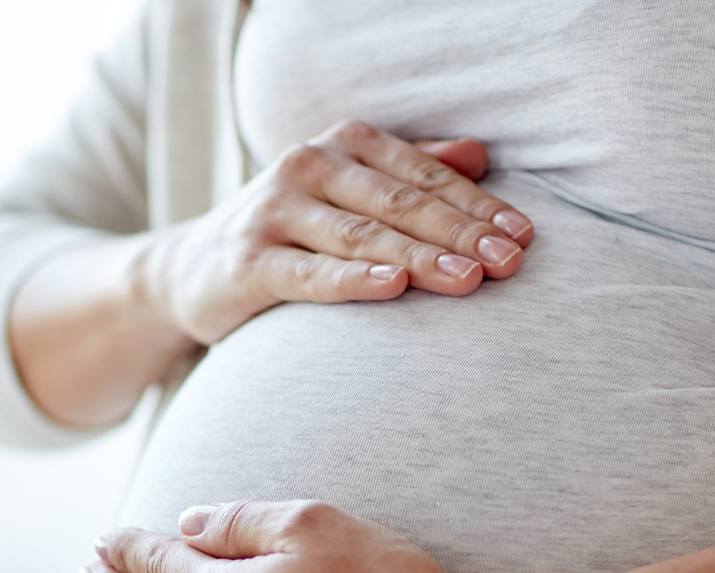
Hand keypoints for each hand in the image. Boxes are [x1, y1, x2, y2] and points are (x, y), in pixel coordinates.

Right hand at [142, 120, 534, 344]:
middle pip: (401, 203)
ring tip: (470, 279)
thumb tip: (479, 156)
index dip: (478, 206)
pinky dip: (353, 279)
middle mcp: (308, 166)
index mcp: (343, 144)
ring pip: (362, 235)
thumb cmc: (290, 233)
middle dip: (461, 234)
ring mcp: (274, 211)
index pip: (425, 176)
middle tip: (511, 262)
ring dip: (421, 257)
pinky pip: (309, 273)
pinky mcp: (248, 260)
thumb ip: (411, 172)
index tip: (523, 236)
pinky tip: (393, 285)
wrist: (192, 270)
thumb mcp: (349, 193)